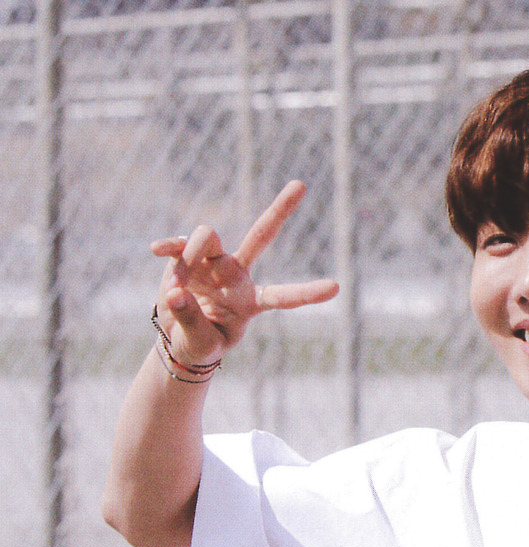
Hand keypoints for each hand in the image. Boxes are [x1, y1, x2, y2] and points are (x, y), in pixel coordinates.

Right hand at [149, 181, 338, 366]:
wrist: (177, 337)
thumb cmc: (199, 342)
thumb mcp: (199, 344)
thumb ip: (191, 322)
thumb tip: (177, 292)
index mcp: (252, 300)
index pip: (284, 296)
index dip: (307, 293)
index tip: (336, 288)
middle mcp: (237, 275)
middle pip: (261, 235)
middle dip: (280, 209)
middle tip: (301, 184)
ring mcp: (212, 262)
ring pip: (207, 236)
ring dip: (188, 260)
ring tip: (175, 292)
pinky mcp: (186, 257)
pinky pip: (179, 244)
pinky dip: (169, 247)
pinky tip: (157, 250)